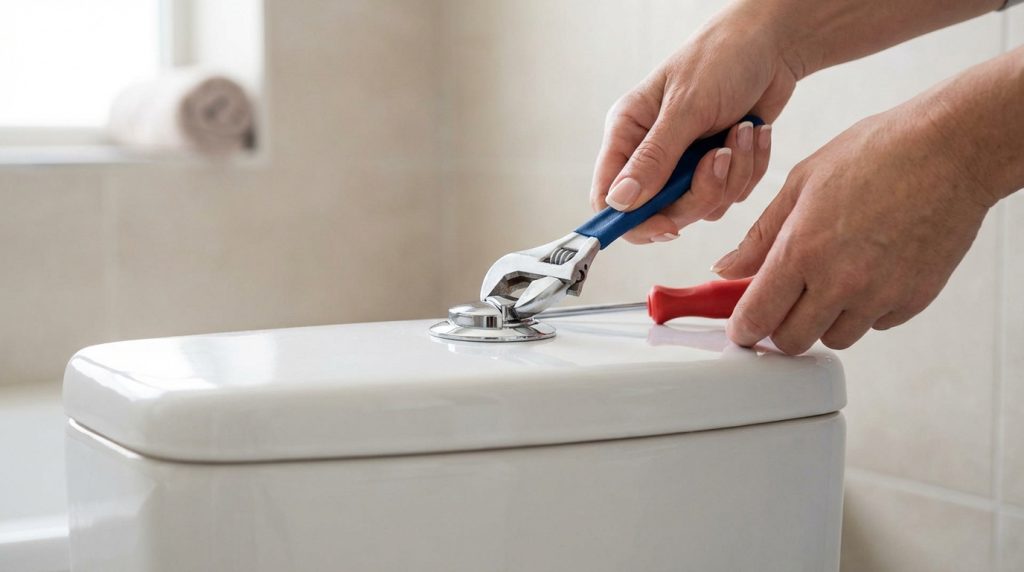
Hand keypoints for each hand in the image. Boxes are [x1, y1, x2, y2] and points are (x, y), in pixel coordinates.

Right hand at [590, 7, 800, 242]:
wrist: (773, 44)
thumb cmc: (721, 59)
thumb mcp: (686, 108)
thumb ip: (654, 159)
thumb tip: (619, 202)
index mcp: (628, 133)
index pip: (609, 197)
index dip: (634, 220)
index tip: (667, 226)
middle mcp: (651, 153)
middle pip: (660, 212)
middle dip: (699, 193)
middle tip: (719, 158)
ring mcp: (685, 164)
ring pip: (702, 207)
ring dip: (731, 175)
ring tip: (741, 130)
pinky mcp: (717, 168)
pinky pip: (731, 195)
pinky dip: (749, 168)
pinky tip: (752, 132)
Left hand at [713, 102, 991, 354]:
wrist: (951, 149)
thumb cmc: (877, 153)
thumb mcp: (802, 183)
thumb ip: (761, 235)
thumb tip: (727, 267)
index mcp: (803, 250)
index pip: (757, 316)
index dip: (743, 328)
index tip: (742, 328)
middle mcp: (839, 281)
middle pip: (793, 340)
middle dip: (781, 328)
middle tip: (784, 304)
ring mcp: (879, 295)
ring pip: (836, 337)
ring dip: (825, 319)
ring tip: (832, 278)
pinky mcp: (913, 300)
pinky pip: (876, 323)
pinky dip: (866, 309)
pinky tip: (870, 270)